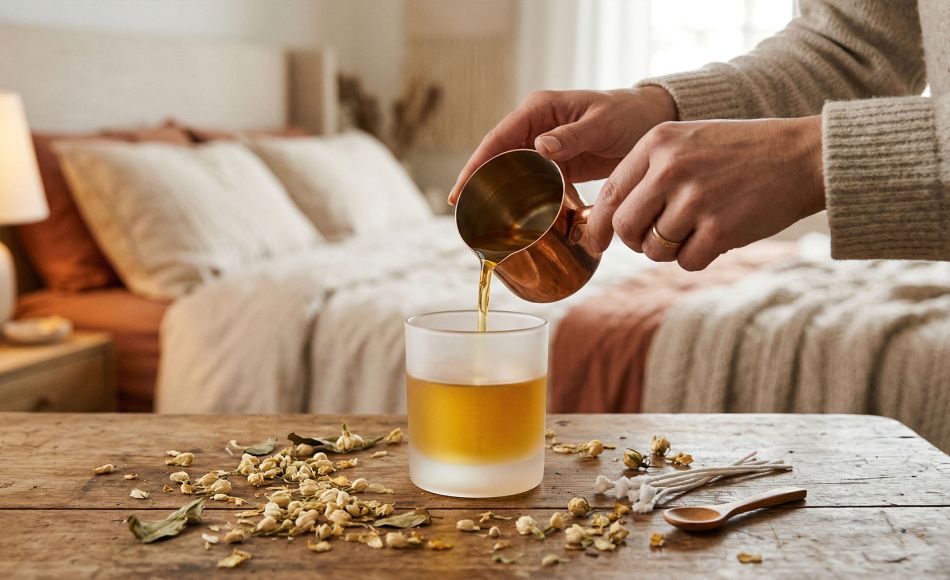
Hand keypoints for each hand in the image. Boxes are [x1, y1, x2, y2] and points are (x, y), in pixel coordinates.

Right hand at [448, 86, 676, 203]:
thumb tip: (539, 146)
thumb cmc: (627, 115)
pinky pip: (532, 181)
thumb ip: (572, 135)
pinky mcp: (556, 164)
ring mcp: (544, 146)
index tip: (461, 189)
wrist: (648, 121)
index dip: (476, 163)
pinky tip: (512, 216)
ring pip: (511, 171)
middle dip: (479, 181)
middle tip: (463, 211)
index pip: (498, 138)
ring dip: (496, 192)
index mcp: (540, 109)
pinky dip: (521, 198)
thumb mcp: (602, 123)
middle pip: (497, 156)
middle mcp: (535, 126)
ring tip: (479, 218)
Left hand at [587, 116, 824, 270]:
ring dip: (672, 249)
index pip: (611, 194)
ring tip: (697, 228)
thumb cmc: (741, 152)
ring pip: (654, 249)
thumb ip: (648, 172)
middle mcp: (670, 168)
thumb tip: (608, 219)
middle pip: (626, 227)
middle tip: (656, 238)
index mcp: (657, 143)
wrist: (802, 156)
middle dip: (636, 241)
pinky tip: (716, 237)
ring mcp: (694, 199)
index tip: (596, 243)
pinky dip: (698, 258)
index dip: (599, 225)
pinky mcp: (719, 229)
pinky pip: (686, 262)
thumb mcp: (688, 142)